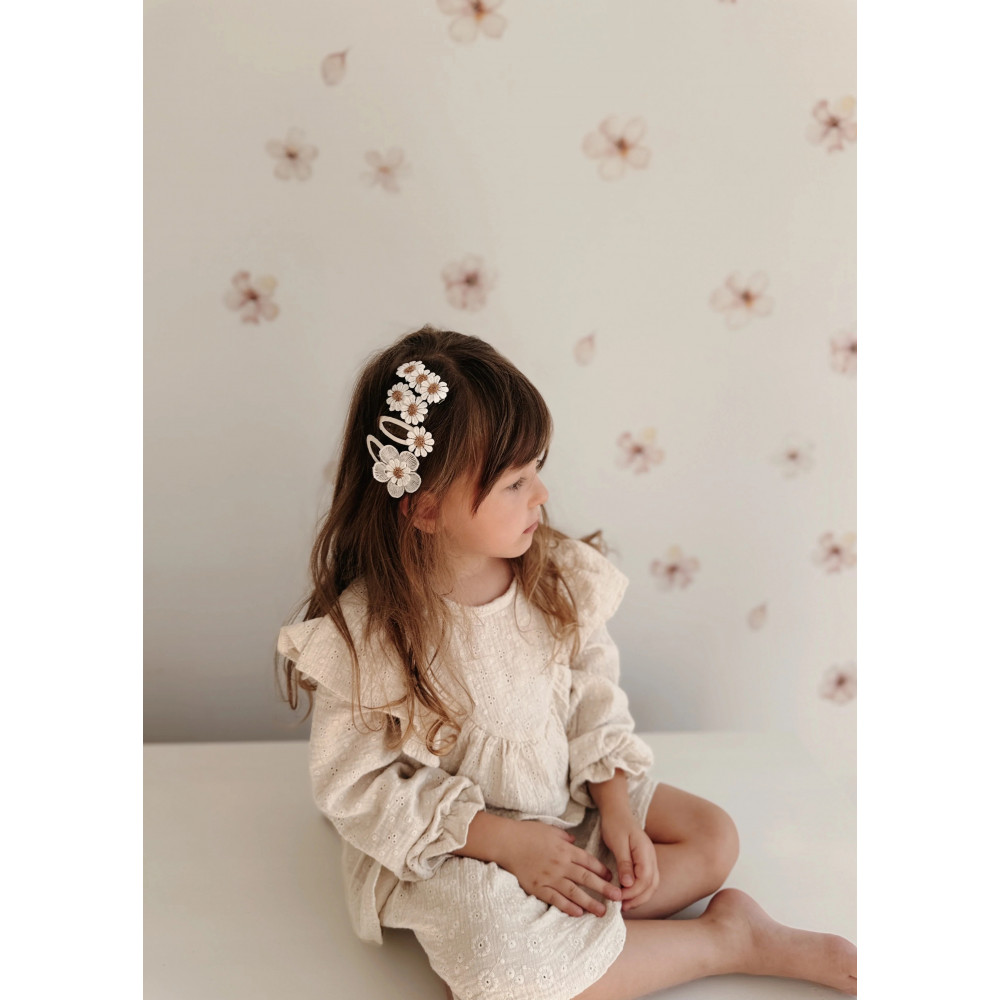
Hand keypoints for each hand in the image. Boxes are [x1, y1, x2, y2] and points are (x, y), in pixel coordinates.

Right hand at [497, 820, 622, 917]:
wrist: (507, 842)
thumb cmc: (527, 833)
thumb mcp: (549, 829)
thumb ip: (564, 835)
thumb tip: (574, 840)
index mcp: (565, 849)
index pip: (588, 861)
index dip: (602, 870)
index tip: (612, 878)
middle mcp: (561, 864)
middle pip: (587, 878)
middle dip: (604, 889)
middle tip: (618, 898)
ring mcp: (550, 877)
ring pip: (574, 892)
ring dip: (590, 903)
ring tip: (602, 912)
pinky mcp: (538, 887)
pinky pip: (556, 899)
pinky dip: (568, 907)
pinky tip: (578, 913)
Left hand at [600, 812, 658, 912]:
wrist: (617, 811)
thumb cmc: (615, 824)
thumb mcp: (617, 842)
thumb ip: (624, 863)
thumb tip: (629, 884)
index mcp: (645, 852)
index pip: (645, 879)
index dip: (633, 892)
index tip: (619, 897)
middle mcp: (651, 857)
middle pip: (651, 885)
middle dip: (638, 898)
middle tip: (622, 906)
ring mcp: (650, 859)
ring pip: (651, 884)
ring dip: (639, 897)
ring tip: (625, 905)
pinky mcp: (644, 861)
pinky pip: (647, 880)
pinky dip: (639, 891)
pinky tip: (628, 895)